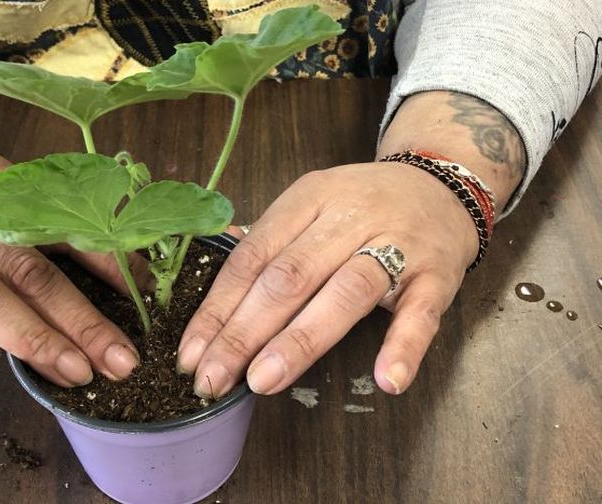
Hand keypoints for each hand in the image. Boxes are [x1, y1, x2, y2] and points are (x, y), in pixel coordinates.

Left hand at [176, 161, 478, 396]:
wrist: (443, 183)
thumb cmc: (364, 204)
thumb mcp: (311, 203)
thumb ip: (268, 239)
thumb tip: (215, 279)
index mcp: (307, 198)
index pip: (252, 258)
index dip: (218, 308)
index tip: (190, 354)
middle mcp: (348, 216)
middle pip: (288, 278)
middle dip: (243, 333)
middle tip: (212, 379)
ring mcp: (397, 243)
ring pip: (344, 292)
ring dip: (300, 340)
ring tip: (263, 382)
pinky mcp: (438, 273)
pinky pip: (421, 312)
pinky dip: (404, 345)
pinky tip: (386, 379)